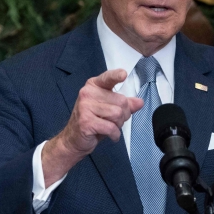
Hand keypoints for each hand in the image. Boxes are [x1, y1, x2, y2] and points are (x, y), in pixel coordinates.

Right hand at [41, 69, 143, 185]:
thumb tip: (139, 102)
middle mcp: (88, 93)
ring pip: (117, 114)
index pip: (107, 78)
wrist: (73, 139)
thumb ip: (124, 104)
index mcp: (93, 86)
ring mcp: (85, 107)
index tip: (123, 74)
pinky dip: (115, 134)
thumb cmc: (92, 121)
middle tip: (115, 121)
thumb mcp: (109, 110)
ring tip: (111, 127)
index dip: (116, 76)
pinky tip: (111, 135)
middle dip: (124, 114)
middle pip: (121, 101)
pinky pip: (111, 127)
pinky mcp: (86, 121)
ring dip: (119, 125)